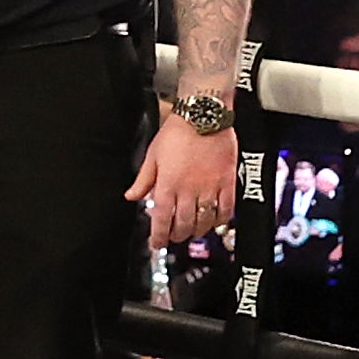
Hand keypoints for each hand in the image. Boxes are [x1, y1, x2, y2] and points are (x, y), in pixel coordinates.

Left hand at [127, 112, 235, 250]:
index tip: (157, 244)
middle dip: (177, 235)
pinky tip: (215, 221)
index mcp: (167, 184)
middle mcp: (188, 189)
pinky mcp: (227, 181)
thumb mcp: (153, 154)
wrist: (203, 114)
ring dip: (197, 231)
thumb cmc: (177, 131)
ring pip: (204, 220)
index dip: (158, 236)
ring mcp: (210, 187)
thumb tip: (132, 196)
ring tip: (192, 231)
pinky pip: (226, 209)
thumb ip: (143, 179)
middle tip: (174, 237)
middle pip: (183, 224)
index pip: (161, 219)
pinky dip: (220, 220)